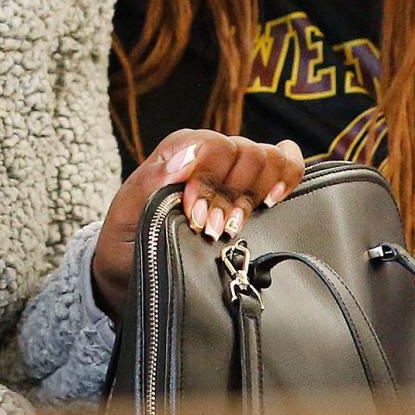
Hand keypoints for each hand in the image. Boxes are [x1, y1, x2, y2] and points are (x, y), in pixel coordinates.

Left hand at [91, 129, 305, 319]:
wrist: (134, 268)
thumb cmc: (128, 238)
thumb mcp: (127, 212)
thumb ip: (151, 181)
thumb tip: (183, 161)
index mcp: (178, 150)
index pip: (212, 146)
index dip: (211, 182)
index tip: (197, 217)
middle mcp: (209, 152)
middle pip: (245, 152)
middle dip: (233, 195)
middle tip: (213, 229)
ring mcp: (234, 168)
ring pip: (268, 157)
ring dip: (256, 194)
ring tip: (234, 226)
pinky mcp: (254, 186)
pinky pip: (286, 162)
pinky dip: (287, 177)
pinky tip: (272, 200)